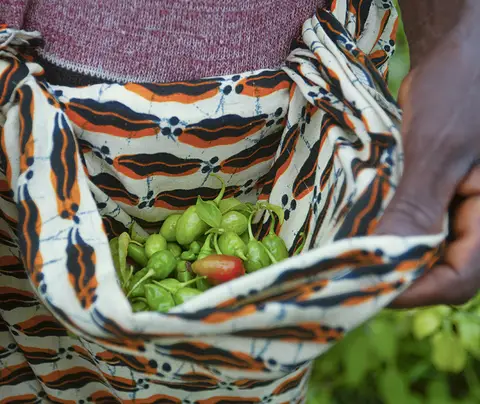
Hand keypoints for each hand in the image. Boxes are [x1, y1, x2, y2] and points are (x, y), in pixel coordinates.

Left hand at [375, 28, 479, 306]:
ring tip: (352, 256)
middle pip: (441, 271)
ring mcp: (461, 209)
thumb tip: (387, 262)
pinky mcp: (442, 195)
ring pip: (427, 252)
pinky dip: (391, 233)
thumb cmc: (458, 91)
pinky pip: (419, 227)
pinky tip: (364, 229)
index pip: (459, 279)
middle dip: (396, 276)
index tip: (366, 287)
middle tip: (351, 274)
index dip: (413, 291)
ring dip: (390, 256)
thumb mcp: (437, 150)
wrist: (459, 55)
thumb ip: (418, 207)